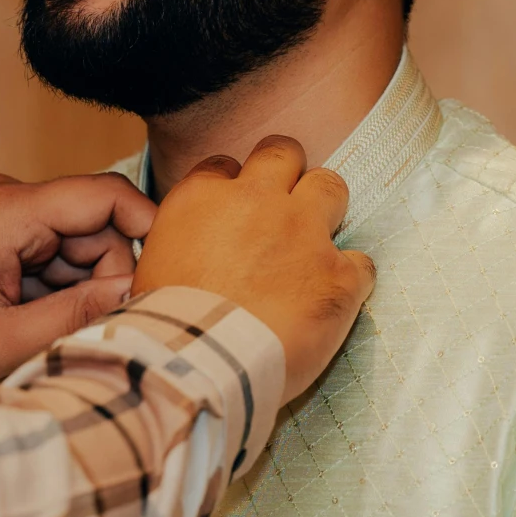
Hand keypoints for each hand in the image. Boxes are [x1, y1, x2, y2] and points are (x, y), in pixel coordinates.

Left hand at [0, 171, 157, 394]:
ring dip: (73, 292)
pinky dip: (48, 291)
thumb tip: (134, 295)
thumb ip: (74, 316)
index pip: (106, 196)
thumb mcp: (0, 341)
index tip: (167, 280)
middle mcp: (6, 201)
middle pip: (94, 227)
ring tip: (37, 336)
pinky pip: (43, 256)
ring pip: (71, 247)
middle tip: (83, 333)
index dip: (149, 231)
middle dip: (104, 280)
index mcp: (9, 212)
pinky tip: (25, 328)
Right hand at [131, 137, 376, 400]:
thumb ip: (182, 240)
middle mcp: (256, 201)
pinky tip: (333, 297)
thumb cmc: (167, 324)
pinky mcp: (339, 276)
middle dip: (286, 171)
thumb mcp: (153, 265)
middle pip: (283, 153)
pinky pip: (362, 261)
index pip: (225, 165)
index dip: (233, 185)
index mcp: (204, 197)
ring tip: (315, 242)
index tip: (236, 209)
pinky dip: (350, 278)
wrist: (201, 363)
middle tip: (285, 203)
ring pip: (331, 187)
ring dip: (325, 208)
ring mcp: (304, 234)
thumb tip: (194, 251)